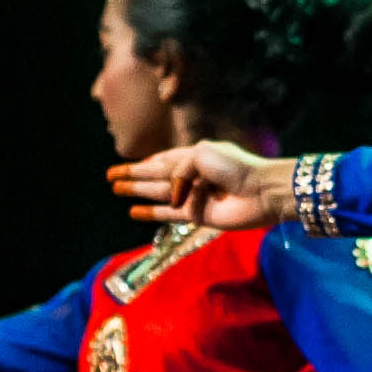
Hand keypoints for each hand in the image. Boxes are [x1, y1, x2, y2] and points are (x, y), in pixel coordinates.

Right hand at [111, 139, 287, 227]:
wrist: (261, 192)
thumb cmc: (235, 167)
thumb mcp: (201, 155)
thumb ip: (178, 170)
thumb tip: (170, 197)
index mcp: (195, 155)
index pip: (163, 159)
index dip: (144, 163)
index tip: (125, 167)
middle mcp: (192, 176)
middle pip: (156, 176)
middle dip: (134, 176)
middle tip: (111, 178)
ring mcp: (194, 197)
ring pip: (158, 193)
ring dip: (137, 192)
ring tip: (116, 190)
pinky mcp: (197, 216)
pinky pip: (168, 215)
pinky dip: (151, 212)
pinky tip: (133, 211)